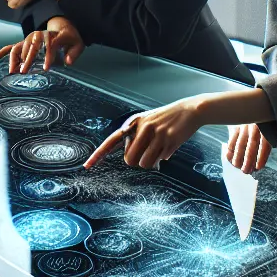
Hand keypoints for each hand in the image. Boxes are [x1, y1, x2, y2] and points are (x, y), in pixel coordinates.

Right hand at [0, 17, 84, 73]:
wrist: (62, 26)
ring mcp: (30, 38)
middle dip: (27, 59)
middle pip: (32, 45)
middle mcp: (40, 35)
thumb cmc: (70, 38)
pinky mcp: (25, 43)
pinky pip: (11, 47)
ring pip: (20, 46)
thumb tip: (67, 62)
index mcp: (54, 35)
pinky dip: (1, 53)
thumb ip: (74, 53)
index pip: (50, 45)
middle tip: (24, 72)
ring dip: (15, 58)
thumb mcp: (78, 44)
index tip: (46, 69)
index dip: (48, 57)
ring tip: (12, 71)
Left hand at [85, 98, 203, 169]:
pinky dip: (164, 156)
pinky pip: (160, 159)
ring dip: (152, 161)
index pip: (111, 141)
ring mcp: (156, 134)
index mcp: (133, 123)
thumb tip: (131, 159)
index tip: (87, 166)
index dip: (98, 155)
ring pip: (144, 163)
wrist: (189, 110)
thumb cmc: (165, 119)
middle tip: (147, 152)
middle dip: (137, 161)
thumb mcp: (147, 122)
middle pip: (129, 160)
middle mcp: (142, 127)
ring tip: (160, 147)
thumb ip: (136, 138)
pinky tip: (170, 144)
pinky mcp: (169, 140)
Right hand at [224, 123, 276, 174]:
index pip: (265, 143)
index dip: (261, 156)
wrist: (265, 104)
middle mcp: (257, 125)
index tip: (258, 167)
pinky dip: (230, 149)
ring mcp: (246, 124)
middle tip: (246, 171)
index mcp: (270, 126)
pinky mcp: (238, 125)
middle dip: (248, 159)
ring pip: (240, 142)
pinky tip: (230, 159)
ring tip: (238, 167)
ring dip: (238, 156)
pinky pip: (232, 138)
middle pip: (251, 144)